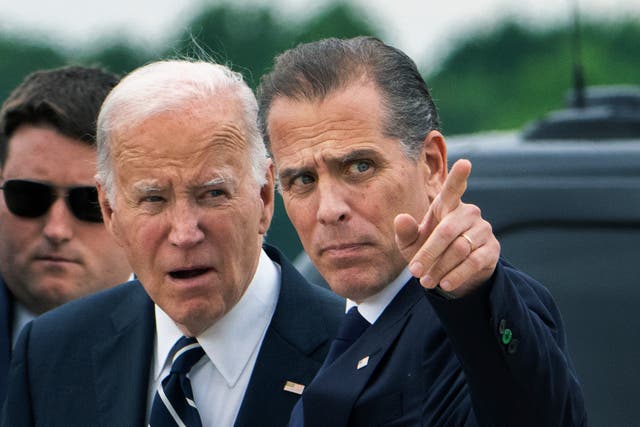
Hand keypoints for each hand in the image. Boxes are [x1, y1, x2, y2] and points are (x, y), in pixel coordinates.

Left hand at [394, 159, 499, 296]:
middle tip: (414, 272)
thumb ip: (405, 232)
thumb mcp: (411, 244)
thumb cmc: (428, 250)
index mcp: (447, 205)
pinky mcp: (492, 248)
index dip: (459, 176)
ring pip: (460, 249)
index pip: (454, 188)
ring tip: (426, 282)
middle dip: (428, 254)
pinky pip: (474, 261)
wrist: (451, 273)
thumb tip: (401, 218)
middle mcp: (468, 213)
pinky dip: (457, 275)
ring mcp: (482, 229)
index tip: (465, 162)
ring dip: (440, 268)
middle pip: (447, 231)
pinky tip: (445, 284)